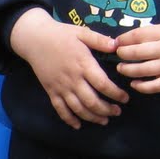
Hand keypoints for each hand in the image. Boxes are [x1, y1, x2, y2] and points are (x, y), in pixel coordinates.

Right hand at [9, 8, 125, 128]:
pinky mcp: (51, 91)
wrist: (34, 39)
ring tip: (103, 120)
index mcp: (83, 64)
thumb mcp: (82, 33)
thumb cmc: (60, 34)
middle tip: (117, 112)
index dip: (115, 94)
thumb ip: (99, 40)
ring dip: (92, 117)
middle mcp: (73, 79)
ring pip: (78, 108)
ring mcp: (61, 87)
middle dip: (106, 110)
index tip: (124, 99)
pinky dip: (69, 119)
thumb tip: (117, 46)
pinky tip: (77, 125)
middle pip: (92, 101)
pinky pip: (60, 109)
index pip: (102, 84)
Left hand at [115, 24, 159, 92]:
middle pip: (137, 53)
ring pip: (142, 70)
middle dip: (123, 54)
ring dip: (127, 70)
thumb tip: (121, 40)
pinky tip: (134, 83)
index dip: (123, 40)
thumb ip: (147, 33)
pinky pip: (153, 86)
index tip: (116, 43)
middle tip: (119, 55)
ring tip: (121, 68)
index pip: (138, 35)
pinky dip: (141, 86)